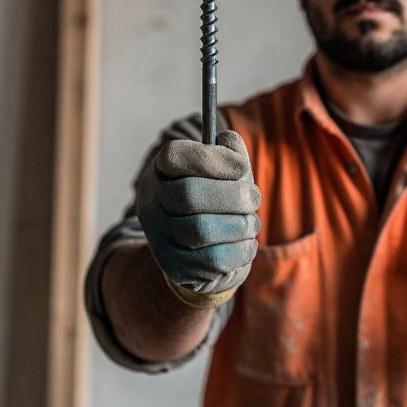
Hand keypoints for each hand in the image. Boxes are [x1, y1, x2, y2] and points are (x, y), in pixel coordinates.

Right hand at [136, 130, 261, 307]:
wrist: (198, 248)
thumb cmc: (216, 199)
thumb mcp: (224, 172)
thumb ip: (229, 153)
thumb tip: (229, 140)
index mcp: (161, 171)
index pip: (175, 156)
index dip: (212, 160)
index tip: (241, 167)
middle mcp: (152, 202)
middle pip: (189, 195)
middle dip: (233, 196)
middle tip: (255, 198)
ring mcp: (159, 237)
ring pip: (201, 230)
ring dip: (239, 225)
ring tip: (251, 223)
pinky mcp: (174, 267)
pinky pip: (212, 260)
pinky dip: (240, 251)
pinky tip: (247, 243)